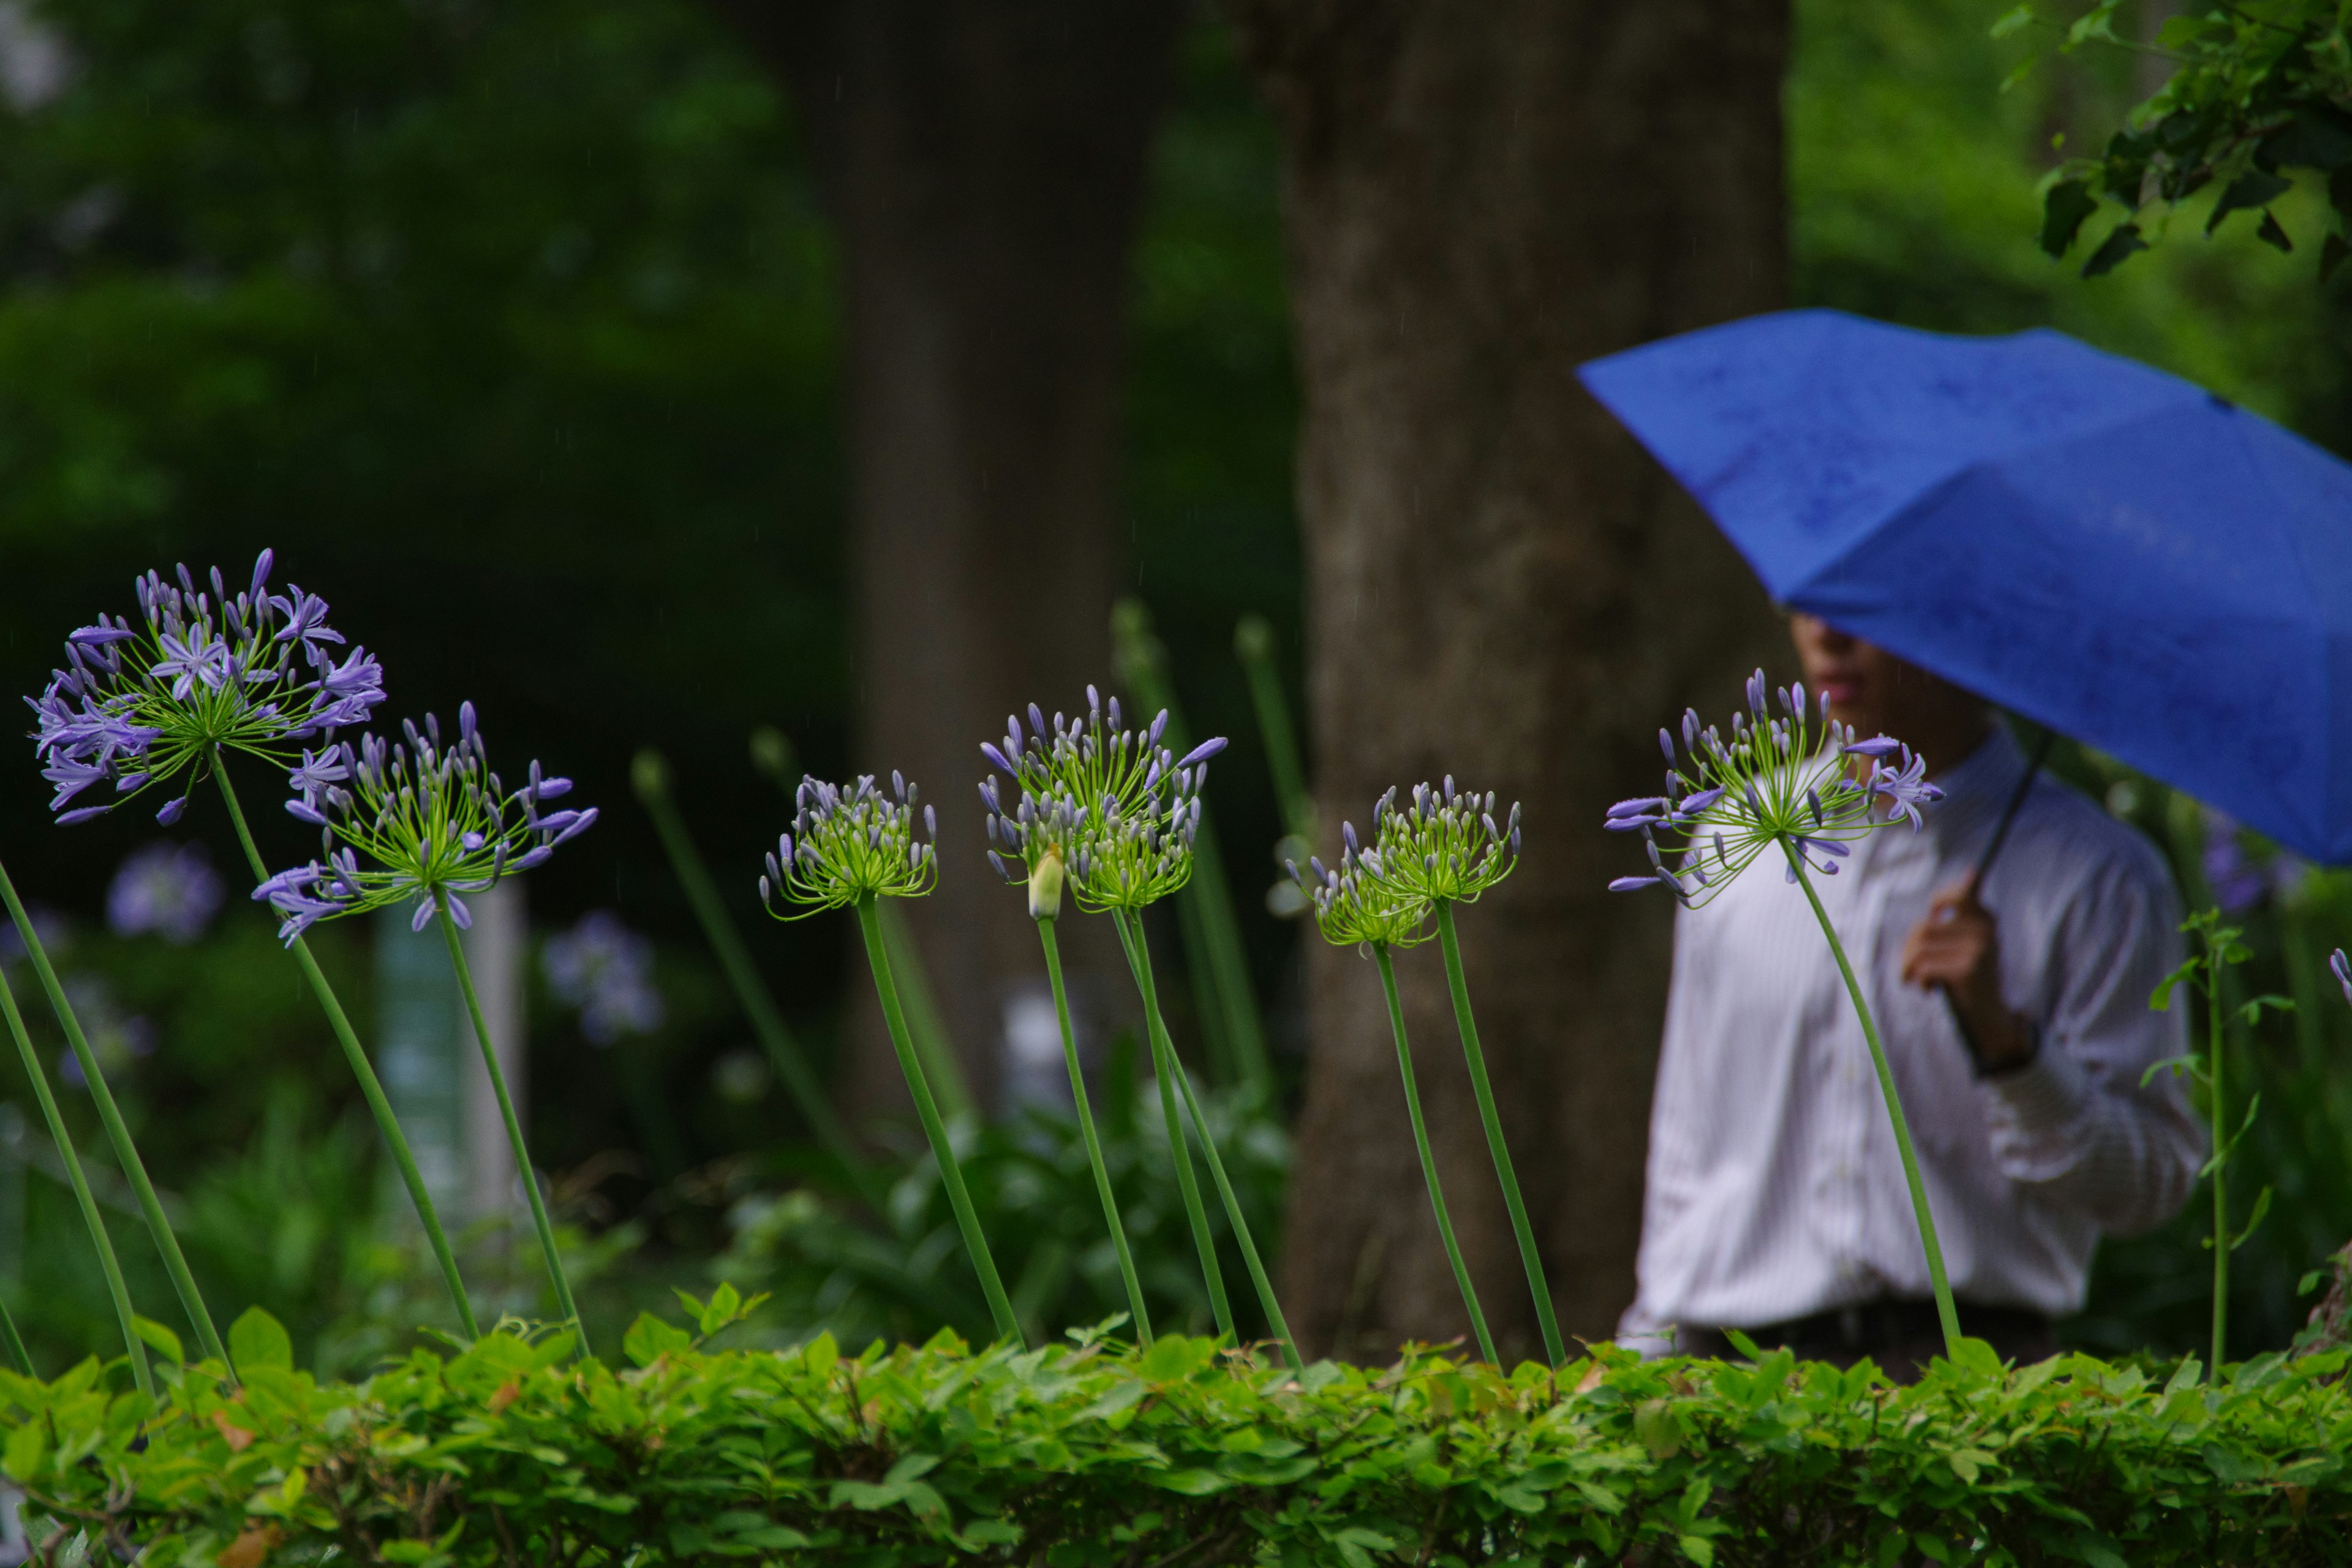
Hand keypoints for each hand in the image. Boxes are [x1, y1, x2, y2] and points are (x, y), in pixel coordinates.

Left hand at [1900, 873, 2032, 1070]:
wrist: (1990, 1017)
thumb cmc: (1971, 976)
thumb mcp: (1970, 941)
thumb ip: (1965, 912)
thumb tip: (1974, 870)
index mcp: (1986, 921)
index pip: (1959, 895)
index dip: (1938, 902)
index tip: (1934, 918)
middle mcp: (1985, 932)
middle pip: (1923, 928)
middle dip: (1909, 949)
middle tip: (1911, 968)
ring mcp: (1978, 950)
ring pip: (1919, 947)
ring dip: (1909, 967)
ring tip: (1918, 980)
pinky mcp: (1968, 969)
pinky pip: (1923, 967)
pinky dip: (1918, 981)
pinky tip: (1929, 990)